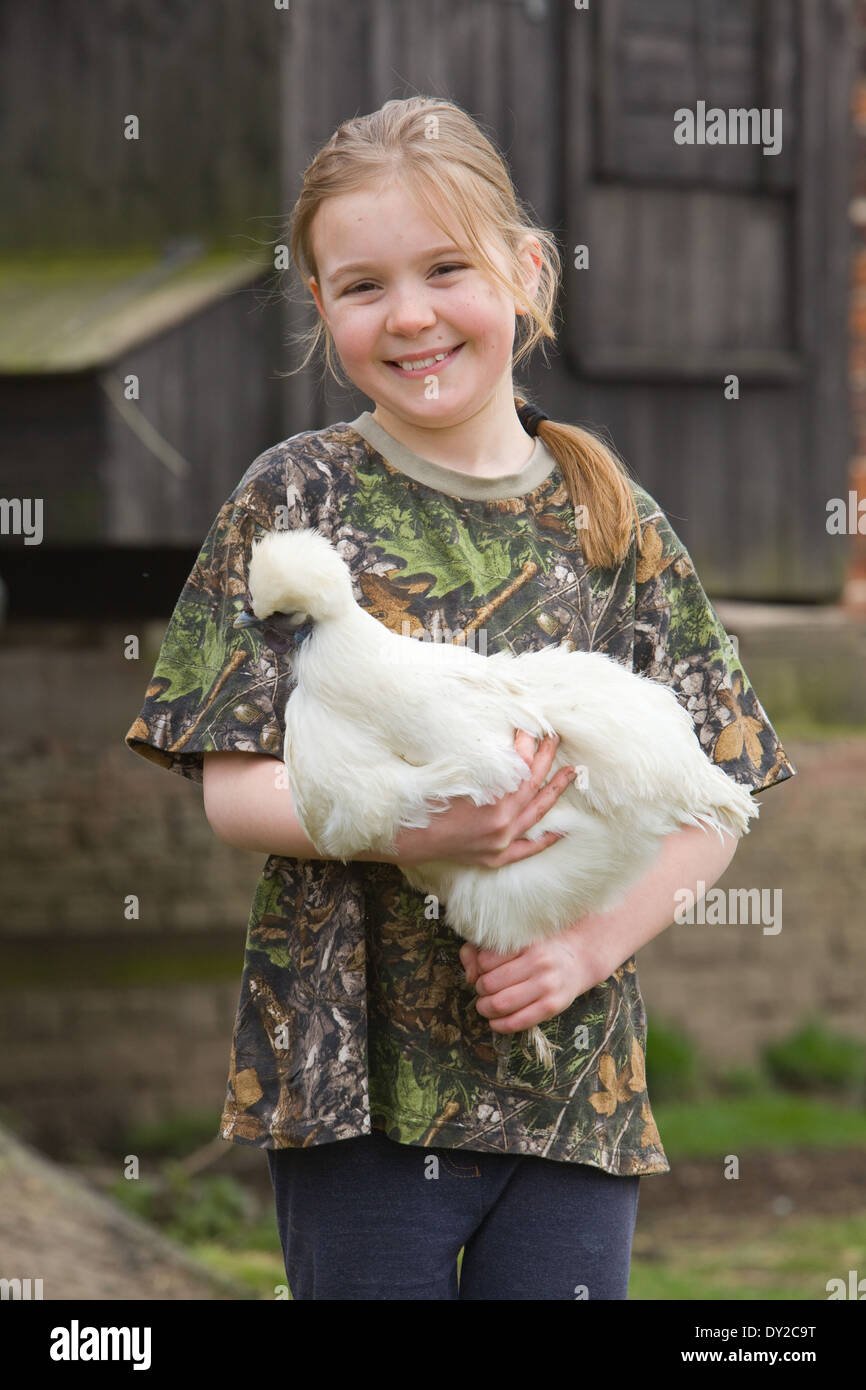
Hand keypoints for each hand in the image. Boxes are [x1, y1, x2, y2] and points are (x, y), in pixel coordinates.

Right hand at [390, 730, 575, 868]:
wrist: (406, 838)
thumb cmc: (425, 800)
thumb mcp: (454, 774)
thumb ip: (484, 763)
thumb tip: (503, 743)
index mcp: (492, 800)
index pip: (519, 766)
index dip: (525, 744)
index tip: (528, 728)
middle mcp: (502, 823)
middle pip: (532, 786)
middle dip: (545, 760)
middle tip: (554, 740)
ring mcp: (500, 842)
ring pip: (535, 814)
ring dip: (553, 791)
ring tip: (570, 774)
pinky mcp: (494, 857)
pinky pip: (526, 849)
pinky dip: (544, 840)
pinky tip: (560, 831)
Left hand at [459, 924, 606, 1033]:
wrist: (577, 959)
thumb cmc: (539, 949)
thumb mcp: (515, 941)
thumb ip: (482, 950)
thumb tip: (470, 975)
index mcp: (526, 943)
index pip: (485, 960)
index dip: (478, 968)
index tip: (483, 970)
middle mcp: (538, 963)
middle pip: (489, 983)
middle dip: (479, 989)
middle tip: (484, 989)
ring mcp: (547, 986)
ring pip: (499, 1004)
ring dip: (485, 1008)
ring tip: (486, 1005)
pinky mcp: (552, 1006)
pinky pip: (517, 1022)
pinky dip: (499, 1025)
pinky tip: (495, 1021)